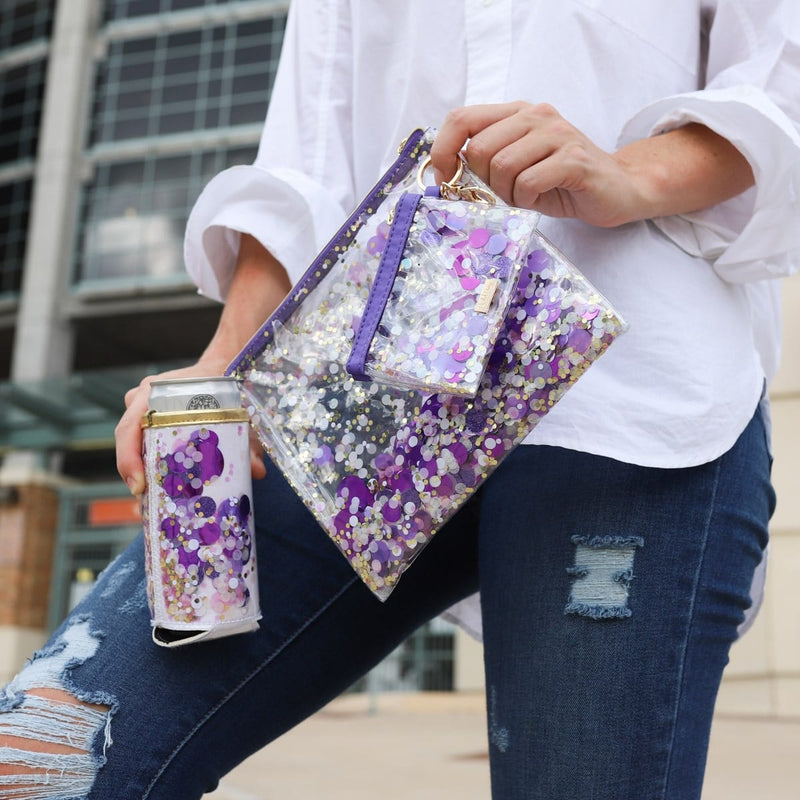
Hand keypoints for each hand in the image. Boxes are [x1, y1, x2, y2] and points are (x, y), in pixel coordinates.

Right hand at [115, 359, 266, 496]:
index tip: (140, 486)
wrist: (223, 370)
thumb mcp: (237, 414)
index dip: (129, 459)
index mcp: (156, 392)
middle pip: (128, 443)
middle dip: (134, 476)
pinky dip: (148, 468)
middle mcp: (142, 400)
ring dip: (140, 474)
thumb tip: (257, 471)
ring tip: (151, 505)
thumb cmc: (225, 390)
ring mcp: (140, 411)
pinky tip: (158, 493)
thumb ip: (249, 442)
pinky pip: (140, 447)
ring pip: (133, 447)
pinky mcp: (146, 423)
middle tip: (146, 505)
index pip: (129, 428)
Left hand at [430, 101, 753, 226]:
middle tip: (509, 191)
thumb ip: (486, 160)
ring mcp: (556, 133)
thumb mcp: (515, 168)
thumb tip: (449, 167)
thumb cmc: (560, 182)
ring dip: (508, 193)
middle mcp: (535, 114)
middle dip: (486, 181)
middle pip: (479, 149)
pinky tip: (543, 198)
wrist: (616, 189)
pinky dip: (527, 199)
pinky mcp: (573, 158)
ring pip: (502, 166)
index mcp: (516, 113)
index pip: (462, 118)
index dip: (443, 150)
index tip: (445, 177)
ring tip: (529, 195)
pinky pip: (528, 182)